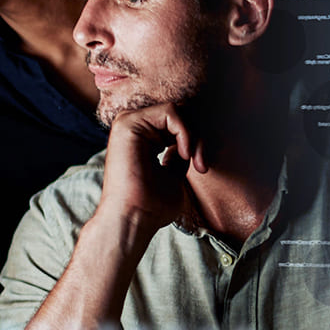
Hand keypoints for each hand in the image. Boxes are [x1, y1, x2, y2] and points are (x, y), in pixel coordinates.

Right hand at [96, 103, 204, 232]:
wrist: (134, 219)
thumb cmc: (151, 206)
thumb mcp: (173, 174)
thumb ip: (177, 154)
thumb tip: (188, 142)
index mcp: (140, 138)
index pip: (176, 124)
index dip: (195, 140)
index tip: (201, 167)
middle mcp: (132, 128)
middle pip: (179, 115)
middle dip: (197, 136)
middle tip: (200, 165)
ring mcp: (128, 123)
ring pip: (176, 111)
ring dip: (193, 135)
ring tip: (194, 161)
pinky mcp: (128, 123)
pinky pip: (170, 111)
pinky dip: (184, 131)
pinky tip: (184, 154)